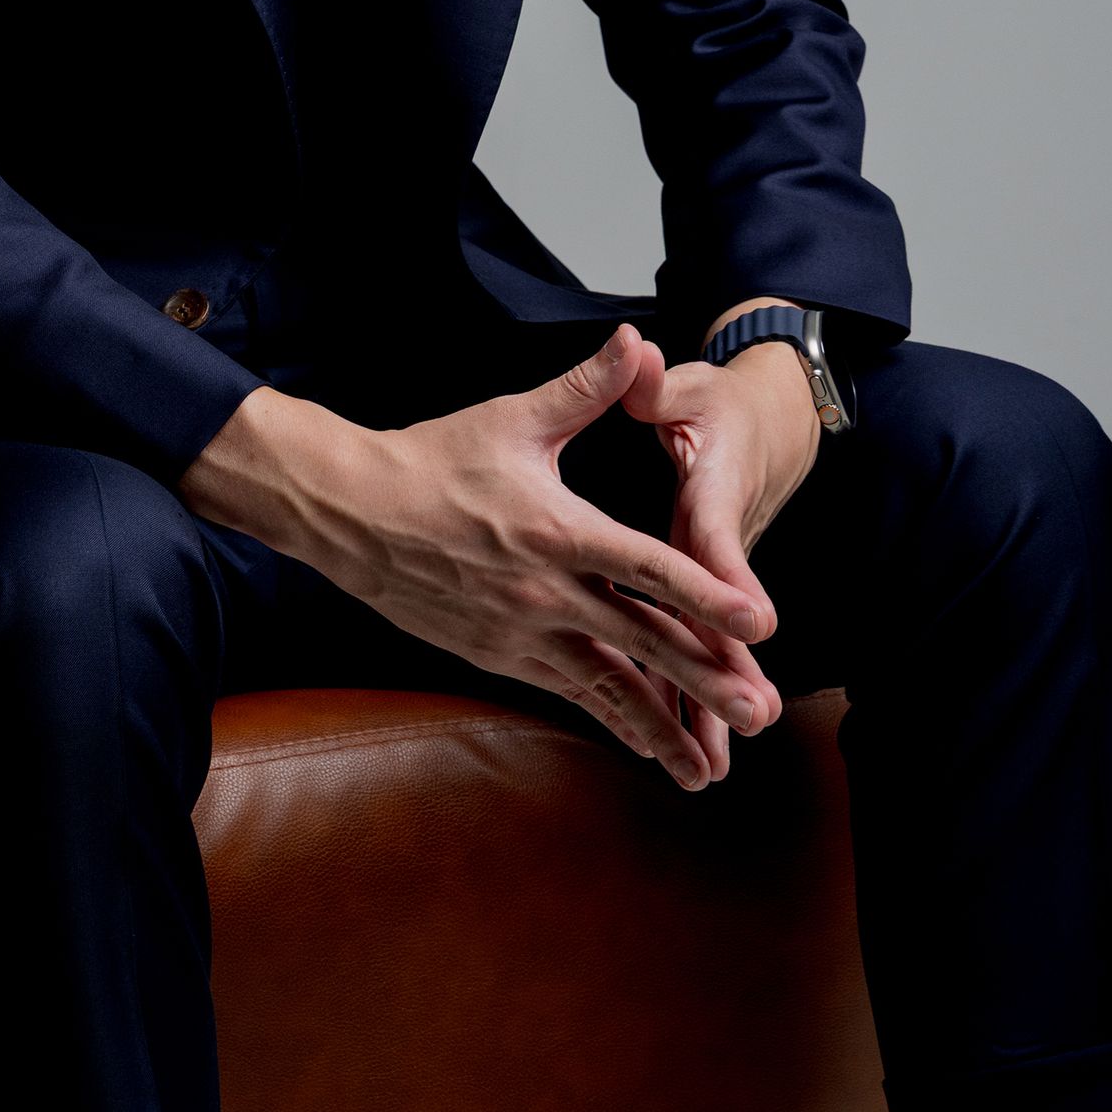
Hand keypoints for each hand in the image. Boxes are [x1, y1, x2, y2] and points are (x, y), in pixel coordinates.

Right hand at [177, 325, 780, 791]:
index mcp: (557, 531)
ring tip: (709, 771)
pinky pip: (570, 692)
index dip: (709, 596)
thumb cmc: (432, 462)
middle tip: (759, 714)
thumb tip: (634, 340)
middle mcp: (545, 593)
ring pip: (607, 686)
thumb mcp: (514, 419)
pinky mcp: (500, 655)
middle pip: (642, 643)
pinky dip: (612, 720)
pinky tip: (646, 746)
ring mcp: (521, 633)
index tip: (761, 623)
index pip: (648, 567)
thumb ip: (586, 387)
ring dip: (663, 727)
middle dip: (706, 682)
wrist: (350, 513)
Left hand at [620, 331, 823, 779]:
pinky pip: (692, 654)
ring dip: (712, 704)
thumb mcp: (688, 388)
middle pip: (722, 614)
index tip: (750, 618)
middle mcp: (716, 544)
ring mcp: (712, 578)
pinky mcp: (701, 596)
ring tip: (712, 769)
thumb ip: (657, 385)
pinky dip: (688, 703)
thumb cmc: (719, 404)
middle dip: (734, 666)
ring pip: (709, 649)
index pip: (717, 536)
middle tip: (749, 717)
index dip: (729, 575)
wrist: (769, 420)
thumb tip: (641, 356)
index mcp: (710, 492)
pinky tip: (684, 755)